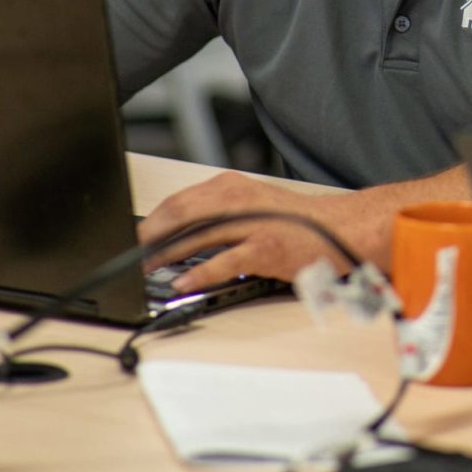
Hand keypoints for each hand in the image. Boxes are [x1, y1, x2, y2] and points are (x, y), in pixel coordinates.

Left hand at [137, 173, 375, 292]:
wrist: (340, 228)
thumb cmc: (294, 221)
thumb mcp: (250, 205)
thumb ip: (216, 215)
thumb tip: (175, 236)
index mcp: (231, 186)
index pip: (179, 200)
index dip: (151, 220)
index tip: (133, 238)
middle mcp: (239, 198)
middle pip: (180, 212)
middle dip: (149, 234)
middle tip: (131, 255)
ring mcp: (252, 223)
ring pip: (197, 234)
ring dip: (166, 254)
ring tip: (146, 270)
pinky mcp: (266, 248)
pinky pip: (225, 261)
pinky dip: (200, 273)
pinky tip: (183, 284)